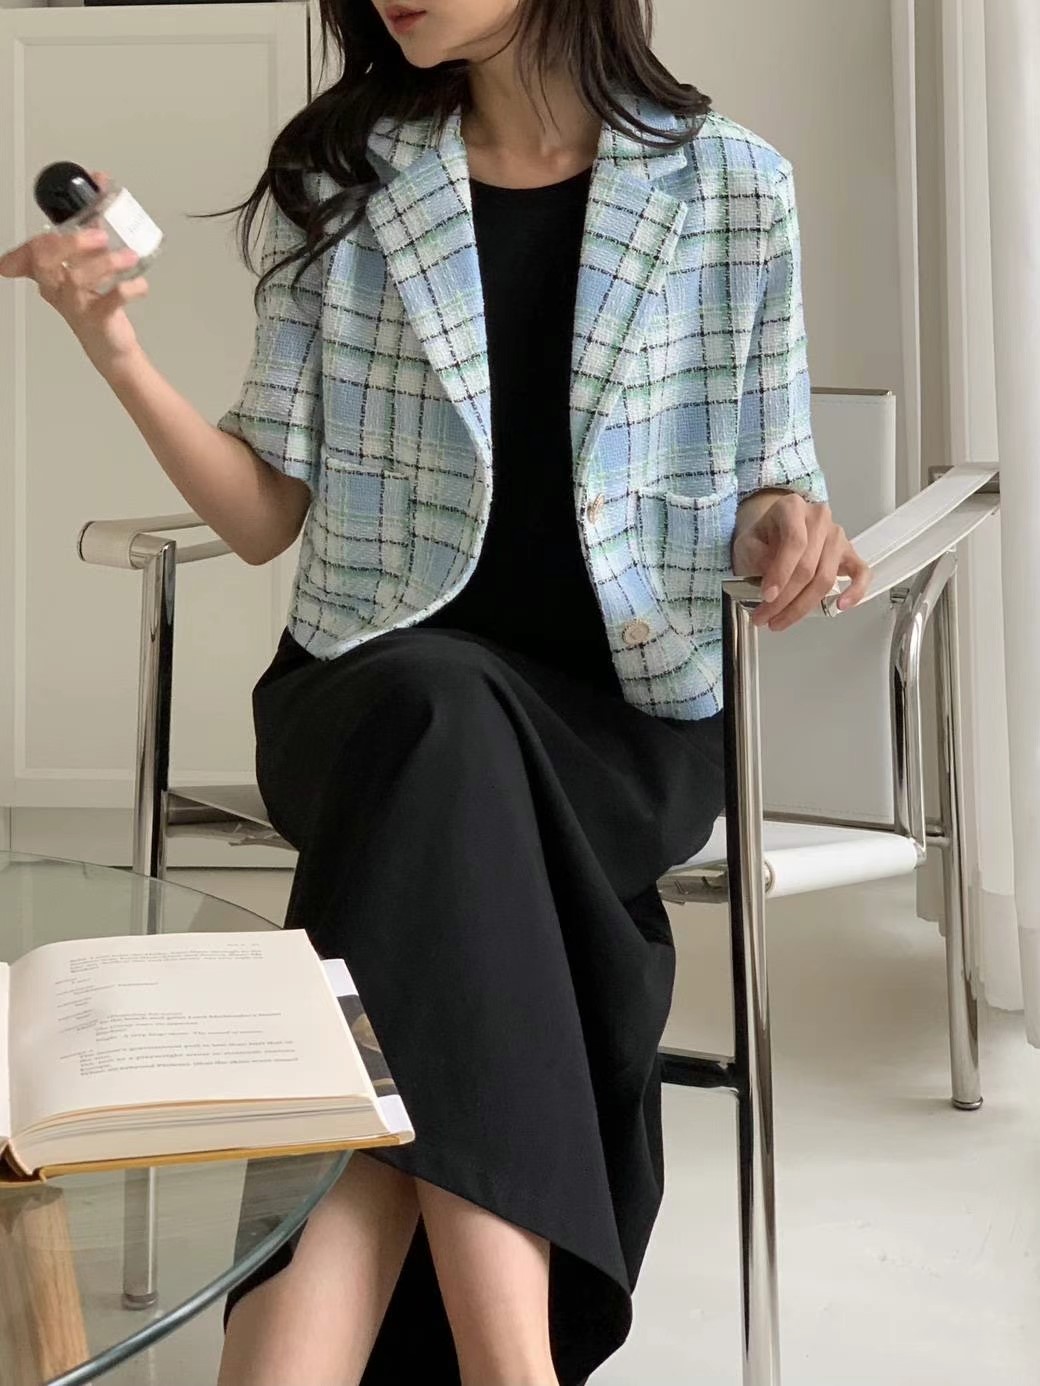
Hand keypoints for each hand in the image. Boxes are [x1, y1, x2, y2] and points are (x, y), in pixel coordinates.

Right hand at [0, 171, 146, 378]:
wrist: (112, 346)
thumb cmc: (97, 302)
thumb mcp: (89, 260)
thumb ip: (91, 224)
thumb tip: (100, 182)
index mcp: (50, 271)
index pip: (34, 247)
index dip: (52, 223)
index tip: (83, 198)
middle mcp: (56, 287)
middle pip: (46, 259)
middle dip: (72, 242)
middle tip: (100, 234)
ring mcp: (75, 304)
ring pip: (78, 279)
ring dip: (106, 263)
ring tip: (129, 256)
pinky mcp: (98, 320)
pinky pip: (110, 302)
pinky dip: (129, 289)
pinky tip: (141, 284)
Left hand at [731, 491, 869, 630]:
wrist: (776, 529)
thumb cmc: (762, 536)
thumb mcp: (747, 541)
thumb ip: (756, 557)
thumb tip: (772, 582)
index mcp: (793, 508)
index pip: (794, 542)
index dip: (781, 573)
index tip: (767, 597)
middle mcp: (820, 518)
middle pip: (809, 567)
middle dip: (785, 599)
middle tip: (765, 618)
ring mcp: (838, 536)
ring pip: (826, 578)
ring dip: (803, 606)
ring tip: (779, 621)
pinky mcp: (849, 553)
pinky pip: (861, 573)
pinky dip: (855, 591)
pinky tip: (841, 606)